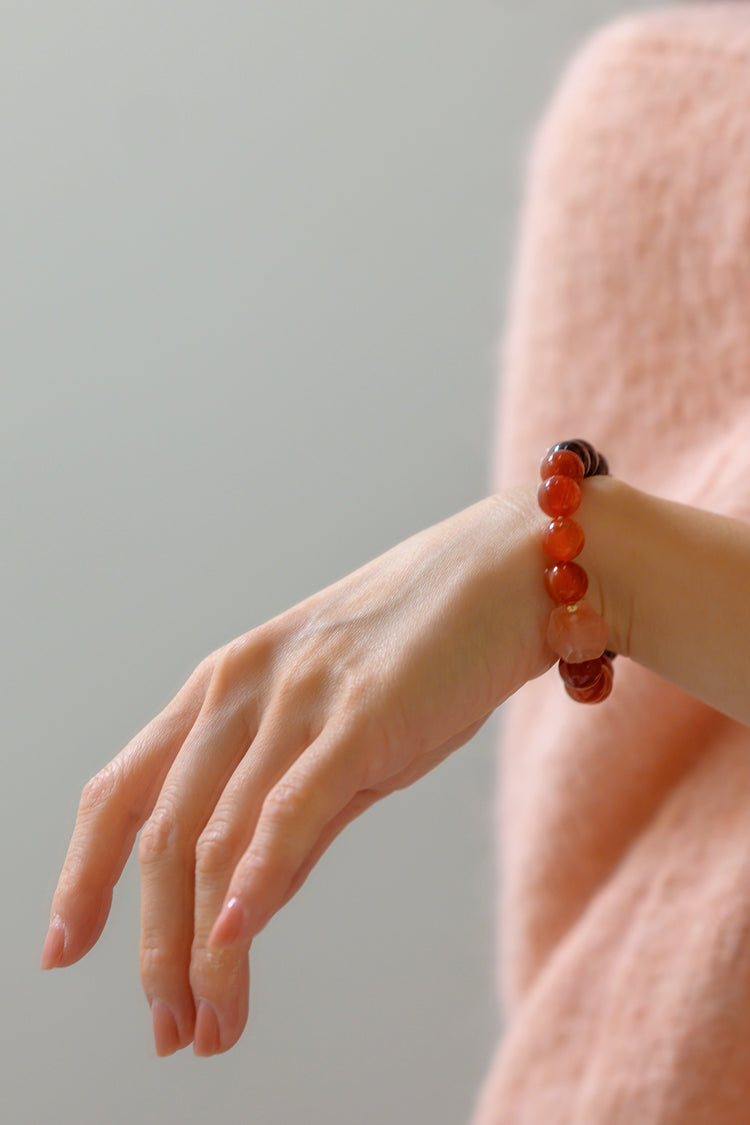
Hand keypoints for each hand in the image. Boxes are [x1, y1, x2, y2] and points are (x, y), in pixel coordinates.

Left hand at [41, 488, 549, 1055]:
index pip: (122, 792)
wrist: (504, 577)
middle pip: (161, 834)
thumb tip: (242, 909)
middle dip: (153, 946)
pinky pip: (289, 806)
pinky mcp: (361, 712)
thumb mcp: (334, 735)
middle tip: (168, 1031)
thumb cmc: (419, 656)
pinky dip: (254, 879)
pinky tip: (230, 941)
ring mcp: (298, 696)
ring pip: (217, 837)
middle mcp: (240, 689)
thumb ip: (289, 815)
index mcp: (220, 688)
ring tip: (211, 1024)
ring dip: (203, 947)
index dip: (81, 876)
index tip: (66, 949)